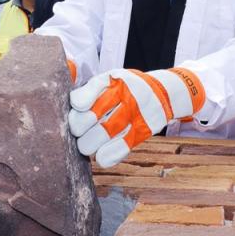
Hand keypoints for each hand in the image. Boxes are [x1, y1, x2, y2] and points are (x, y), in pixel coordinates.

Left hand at [68, 67, 204, 167]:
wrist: (164, 92)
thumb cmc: (127, 88)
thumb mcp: (111, 79)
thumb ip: (90, 90)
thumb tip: (71, 105)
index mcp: (112, 80)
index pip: (83, 98)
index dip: (75, 109)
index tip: (77, 111)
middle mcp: (124, 94)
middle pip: (89, 119)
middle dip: (78, 130)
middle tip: (78, 132)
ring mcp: (136, 112)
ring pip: (103, 134)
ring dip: (89, 145)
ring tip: (87, 145)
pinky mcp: (144, 130)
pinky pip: (122, 146)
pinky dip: (108, 155)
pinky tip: (101, 156)